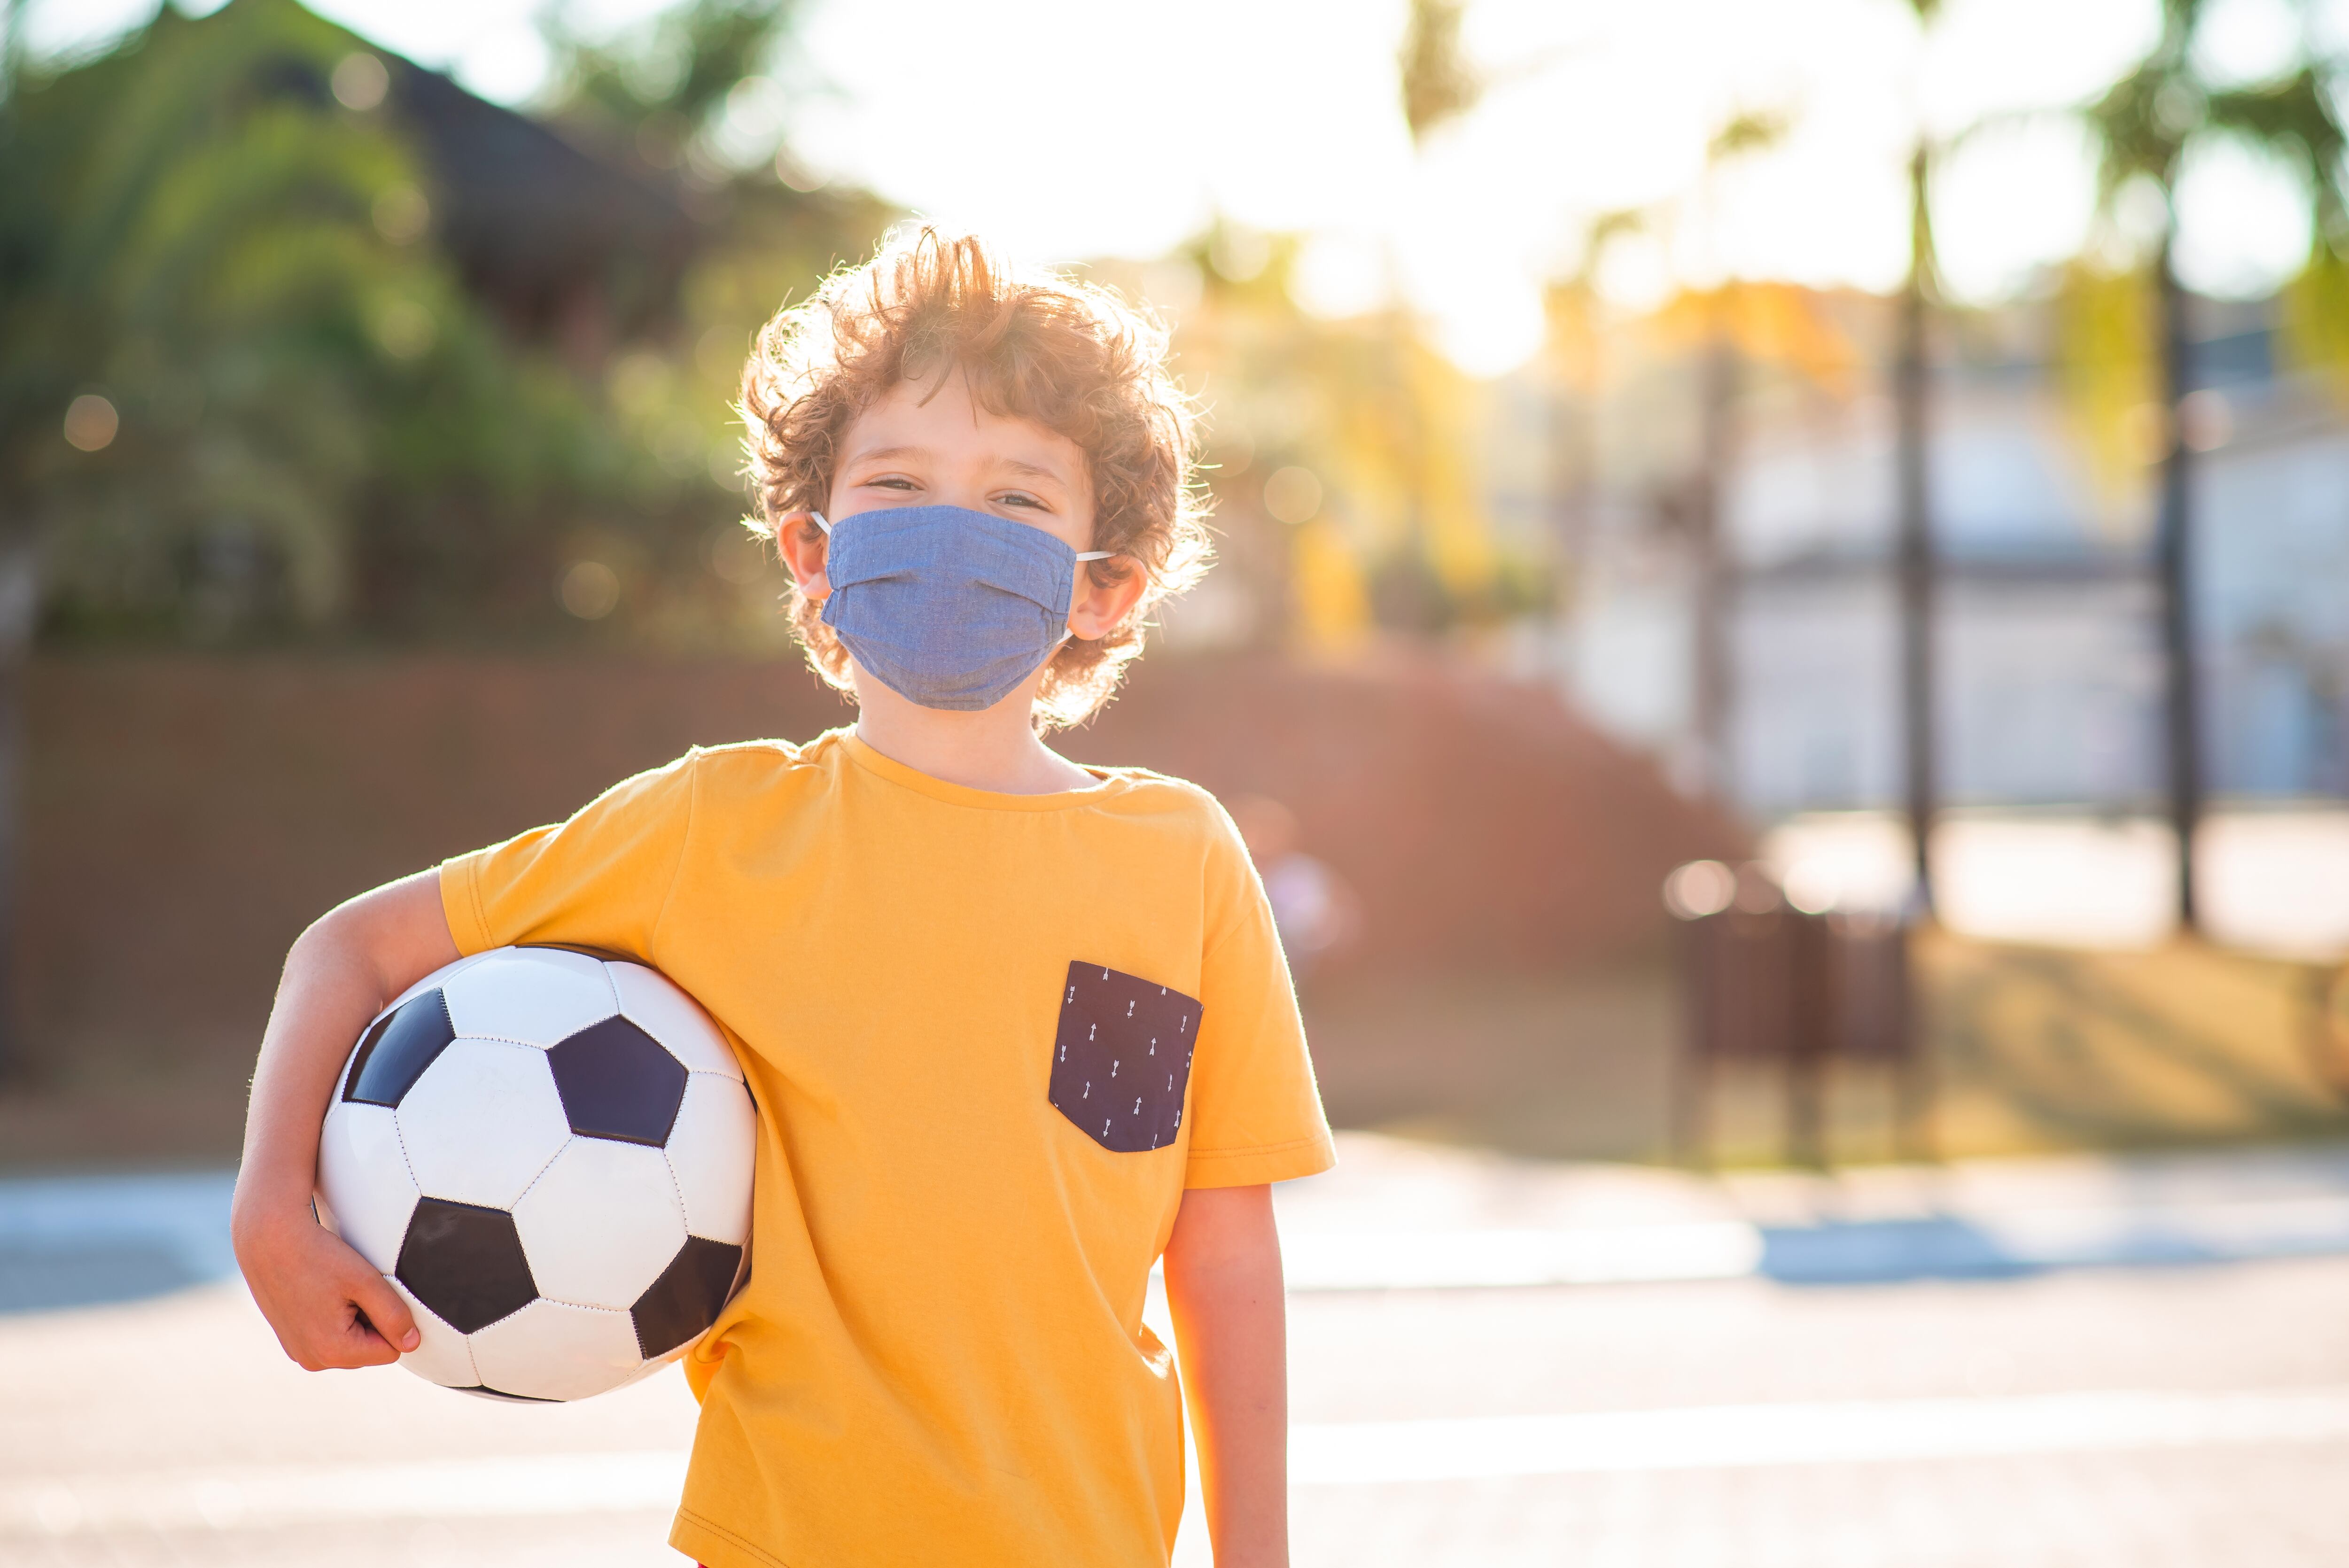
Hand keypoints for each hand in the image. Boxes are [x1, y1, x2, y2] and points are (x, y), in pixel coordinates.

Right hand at [234, 1202, 418, 1370]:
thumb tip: (412, 1344)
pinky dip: (332, 1318)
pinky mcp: (289, 1341)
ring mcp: (297, 1352)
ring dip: (352, 1319)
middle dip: (370, 1321)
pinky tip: (320, 1293)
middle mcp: (311, 1361)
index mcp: (332, 1352)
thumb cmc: (318, 1255)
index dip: (391, 1320)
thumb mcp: (366, 1282)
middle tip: (350, 1290)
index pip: (390, 1351)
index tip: (370, 1293)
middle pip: (368, 1349)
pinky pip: (328, 1337)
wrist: (268, 1239)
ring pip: (350, 1344)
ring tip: (334, 1290)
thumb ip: (394, 1316)